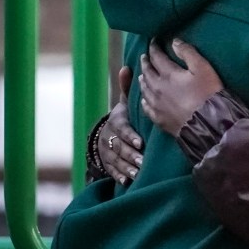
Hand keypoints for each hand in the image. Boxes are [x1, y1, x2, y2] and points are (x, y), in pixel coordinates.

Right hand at [98, 66, 144, 185]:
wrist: (106, 135)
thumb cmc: (123, 117)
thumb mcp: (124, 103)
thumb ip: (126, 88)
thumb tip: (127, 67)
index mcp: (115, 121)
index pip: (121, 129)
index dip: (129, 136)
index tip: (140, 142)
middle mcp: (109, 137)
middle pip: (119, 147)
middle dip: (130, 154)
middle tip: (142, 161)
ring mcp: (107, 152)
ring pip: (116, 160)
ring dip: (126, 167)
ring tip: (138, 173)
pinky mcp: (107, 164)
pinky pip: (112, 171)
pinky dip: (119, 176)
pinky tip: (127, 182)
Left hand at [140, 38, 224, 136]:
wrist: (207, 123)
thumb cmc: (208, 93)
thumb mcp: (203, 68)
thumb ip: (188, 53)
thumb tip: (174, 42)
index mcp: (168, 74)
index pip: (157, 57)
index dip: (154, 47)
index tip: (153, 41)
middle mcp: (157, 88)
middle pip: (147, 72)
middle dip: (145, 62)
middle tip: (144, 56)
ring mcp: (156, 104)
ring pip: (144, 89)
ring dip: (142, 79)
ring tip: (142, 75)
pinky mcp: (159, 119)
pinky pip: (146, 107)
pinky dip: (144, 99)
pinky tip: (145, 99)